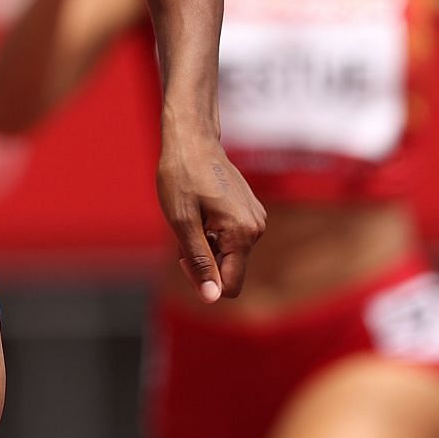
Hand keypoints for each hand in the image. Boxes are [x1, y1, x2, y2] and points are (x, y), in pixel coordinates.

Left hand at [157, 130, 264, 302]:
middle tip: (184, 228)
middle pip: (228, 268)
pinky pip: (231, 237)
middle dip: (203, 258)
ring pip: (228, 252)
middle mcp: (257, 228)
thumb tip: (211, 297)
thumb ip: (199, 261)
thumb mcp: (182, 223)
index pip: (230, 286)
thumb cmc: (181, 177)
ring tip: (192, 214)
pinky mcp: (250, 210)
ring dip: (206, 244)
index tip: (183, 256)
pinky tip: (201, 208)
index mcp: (243, 233)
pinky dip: (212, 231)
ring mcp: (256, 218)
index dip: (203, 280)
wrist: (191, 140)